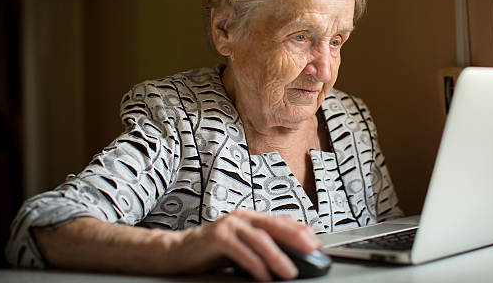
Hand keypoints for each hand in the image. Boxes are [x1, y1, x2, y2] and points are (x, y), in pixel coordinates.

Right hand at [172, 209, 320, 280]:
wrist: (177, 251)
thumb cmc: (211, 250)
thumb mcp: (241, 246)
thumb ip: (260, 247)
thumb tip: (288, 257)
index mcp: (250, 218)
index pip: (280, 221)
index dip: (300, 230)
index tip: (315, 242)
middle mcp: (242, 218)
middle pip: (274, 225)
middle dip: (296, 238)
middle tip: (312, 250)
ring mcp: (229, 225)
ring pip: (259, 239)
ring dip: (277, 256)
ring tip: (290, 271)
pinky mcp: (217, 237)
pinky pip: (241, 251)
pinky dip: (254, 264)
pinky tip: (264, 275)